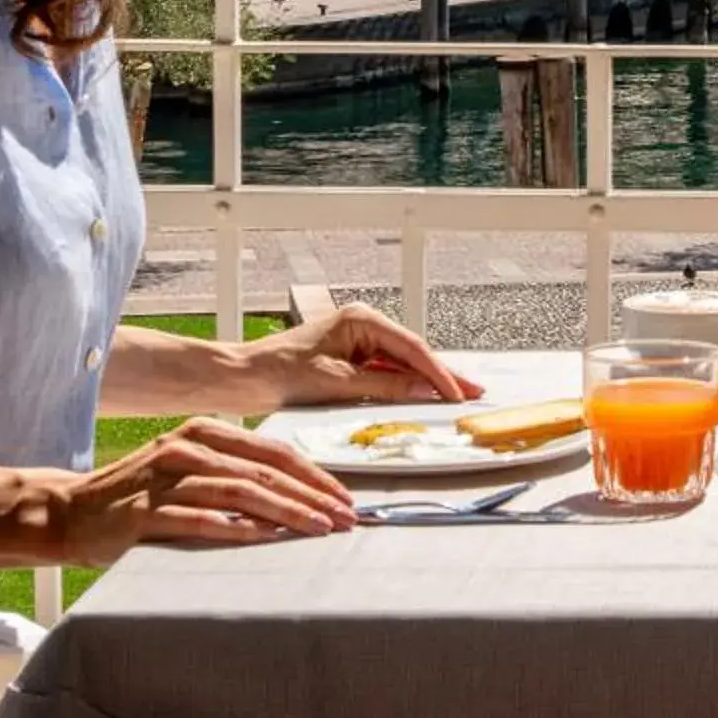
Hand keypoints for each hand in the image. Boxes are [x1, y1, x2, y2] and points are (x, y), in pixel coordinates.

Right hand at [44, 417, 357, 563]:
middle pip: (265, 471)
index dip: (315, 475)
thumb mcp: (189, 469)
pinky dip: (236, 529)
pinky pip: (199, 519)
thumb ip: (234, 473)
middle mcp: (188, 448)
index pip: (275, 451)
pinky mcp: (145, 513)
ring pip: (240, 492)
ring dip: (286, 512)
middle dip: (313, 496)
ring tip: (319, 529)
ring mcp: (165, 479)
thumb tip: (296, 495)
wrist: (70, 511)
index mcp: (205, 432)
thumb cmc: (139, 496)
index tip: (346, 498)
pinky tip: (265, 538)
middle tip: (347, 518)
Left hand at [245, 304, 482, 409]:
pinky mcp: (350, 358)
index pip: (411, 347)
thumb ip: (385, 386)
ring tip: (456, 397)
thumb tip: (424, 392)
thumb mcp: (337, 383)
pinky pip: (385, 372)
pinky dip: (403, 386)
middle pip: (412, 352)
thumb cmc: (281, 373)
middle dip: (440, 374)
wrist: (243, 379)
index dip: (438, 373)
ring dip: (424, 382)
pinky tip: (422, 398)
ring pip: (401, 364)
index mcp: (361, 319)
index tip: (458, 393)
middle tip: (473, 392)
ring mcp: (357, 340)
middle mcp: (363, 324)